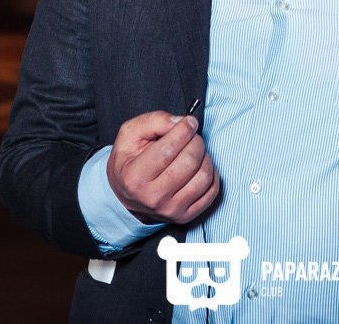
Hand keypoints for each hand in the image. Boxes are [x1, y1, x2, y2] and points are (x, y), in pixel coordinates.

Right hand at [107, 110, 219, 225]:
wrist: (125, 198)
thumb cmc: (129, 163)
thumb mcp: (130, 135)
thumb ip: (154, 121)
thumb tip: (182, 122)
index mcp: (135, 177)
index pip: (168, 149)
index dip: (184, 130)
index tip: (189, 122)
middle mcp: (153, 197)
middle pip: (189, 162)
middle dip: (196, 141)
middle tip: (191, 136)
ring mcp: (171, 209)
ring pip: (204, 176)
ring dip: (205, 157)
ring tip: (195, 151)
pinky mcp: (186, 216)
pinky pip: (212, 191)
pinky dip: (212, 174)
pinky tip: (201, 166)